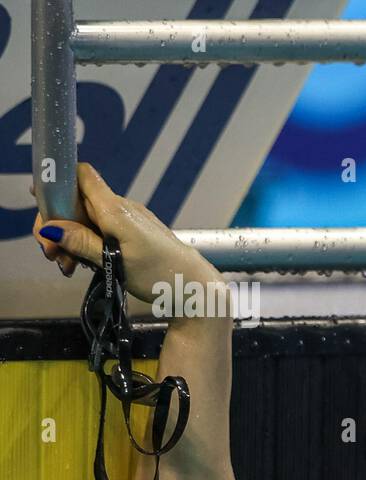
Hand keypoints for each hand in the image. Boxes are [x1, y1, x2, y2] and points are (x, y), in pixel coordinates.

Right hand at [32, 162, 219, 301]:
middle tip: (52, 255)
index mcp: (116, 209)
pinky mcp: (132, 235)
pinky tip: (82, 265)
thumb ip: (83, 242)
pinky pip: (100, 233)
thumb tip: (50, 227)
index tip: (42, 207)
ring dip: (70, 241)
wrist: (196, 289)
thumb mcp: (115, 261)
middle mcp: (121, 209)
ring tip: (67, 266)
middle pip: (76, 203)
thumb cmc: (162, 275)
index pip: (81, 176)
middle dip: (57, 226)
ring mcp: (127, 222)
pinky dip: (86, 246)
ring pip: (85, 222)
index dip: (58, 183)